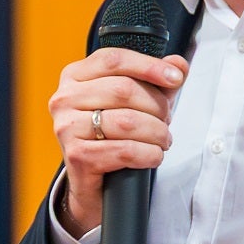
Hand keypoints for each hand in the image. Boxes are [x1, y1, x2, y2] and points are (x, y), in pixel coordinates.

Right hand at [50, 46, 186, 233]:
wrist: (92, 183)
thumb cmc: (111, 136)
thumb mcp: (134, 103)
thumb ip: (156, 81)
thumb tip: (179, 64)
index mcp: (75, 76)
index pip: (114, 59)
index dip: (149, 66)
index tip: (176, 78)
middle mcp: (64, 99)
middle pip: (124, 89)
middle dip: (156, 106)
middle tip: (166, 120)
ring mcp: (67, 128)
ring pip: (127, 121)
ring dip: (157, 132)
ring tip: (163, 140)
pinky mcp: (77, 156)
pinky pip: (125, 150)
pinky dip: (149, 154)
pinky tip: (153, 156)